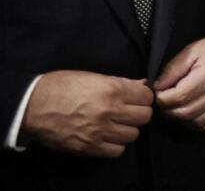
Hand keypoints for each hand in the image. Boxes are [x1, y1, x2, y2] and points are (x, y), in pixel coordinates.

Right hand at [21, 70, 153, 157]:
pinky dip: (116, 145)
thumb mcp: (92, 76)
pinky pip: (117, 150)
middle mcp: (110, 111)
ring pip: (133, 135)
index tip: (137, 98)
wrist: (33, 106)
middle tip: (128, 112)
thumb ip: (120, 82)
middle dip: (139, 113)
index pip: (147, 96)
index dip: (143, 97)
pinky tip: (108, 137)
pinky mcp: (90, 147)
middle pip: (144, 117)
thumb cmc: (61, 86)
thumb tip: (143, 84)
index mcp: (112, 90)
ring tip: (116, 125)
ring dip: (127, 129)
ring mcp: (100, 131)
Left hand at [153, 29, 204, 131]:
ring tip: (175, 106)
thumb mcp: (193, 51)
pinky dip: (194, 123)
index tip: (158, 92)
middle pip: (183, 113)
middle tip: (163, 100)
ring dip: (179, 118)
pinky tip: (190, 113)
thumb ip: (173, 69)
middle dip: (167, 109)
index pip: (177, 97)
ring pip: (194, 122)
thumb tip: (157, 87)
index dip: (161, 98)